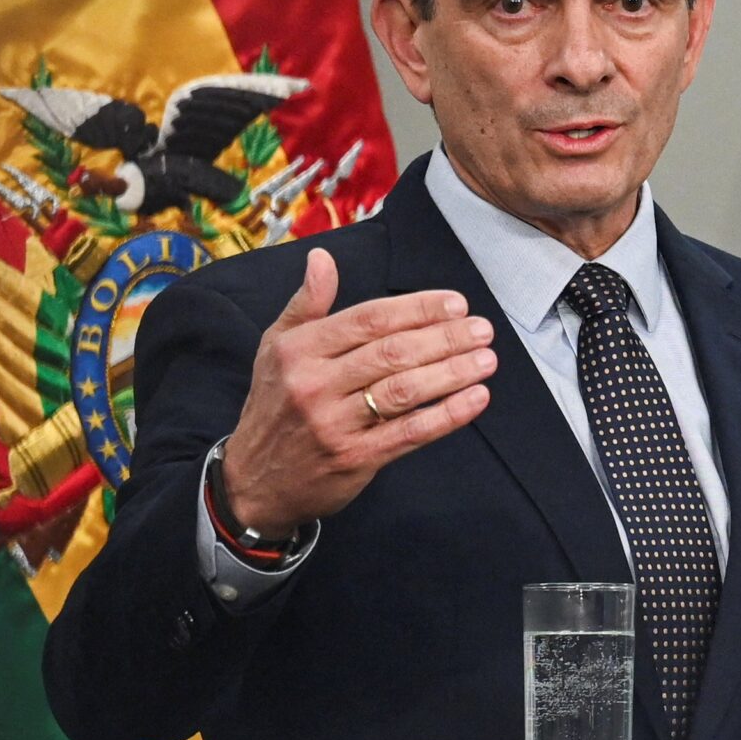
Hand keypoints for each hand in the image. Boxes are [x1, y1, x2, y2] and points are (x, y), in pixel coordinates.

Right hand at [219, 248, 496, 532]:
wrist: (254, 481)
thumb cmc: (275, 406)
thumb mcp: (276, 348)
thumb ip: (307, 304)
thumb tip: (322, 258)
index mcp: (299, 349)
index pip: (369, 319)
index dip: (417, 308)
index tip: (456, 304)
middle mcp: (315, 384)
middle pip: (393, 352)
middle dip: (445, 338)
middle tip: (482, 330)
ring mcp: (335, 424)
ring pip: (405, 390)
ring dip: (453, 372)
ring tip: (486, 360)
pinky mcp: (355, 459)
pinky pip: (410, 433)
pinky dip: (448, 415)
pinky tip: (475, 399)